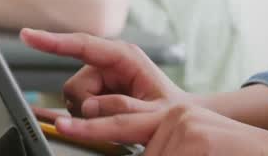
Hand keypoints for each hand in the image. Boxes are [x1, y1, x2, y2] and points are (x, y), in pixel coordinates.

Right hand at [20, 29, 192, 118]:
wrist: (176, 117)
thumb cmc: (169, 110)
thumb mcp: (154, 112)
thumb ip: (123, 109)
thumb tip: (90, 107)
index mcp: (125, 56)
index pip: (82, 45)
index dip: (52, 41)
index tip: (27, 36)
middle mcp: (109, 63)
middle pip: (74, 85)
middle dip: (87, 106)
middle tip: (116, 116)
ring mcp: (101, 77)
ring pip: (73, 99)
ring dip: (89, 114)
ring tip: (117, 115)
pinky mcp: (96, 91)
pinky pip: (77, 106)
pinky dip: (86, 118)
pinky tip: (101, 119)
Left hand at [54, 102, 267, 155]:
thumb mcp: (192, 147)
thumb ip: (163, 146)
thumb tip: (143, 147)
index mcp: (171, 117)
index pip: (124, 124)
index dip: (93, 126)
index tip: (66, 122)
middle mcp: (173, 115)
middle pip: (131, 142)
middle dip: (118, 140)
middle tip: (98, 130)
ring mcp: (183, 126)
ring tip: (201, 152)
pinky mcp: (194, 139)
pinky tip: (202, 154)